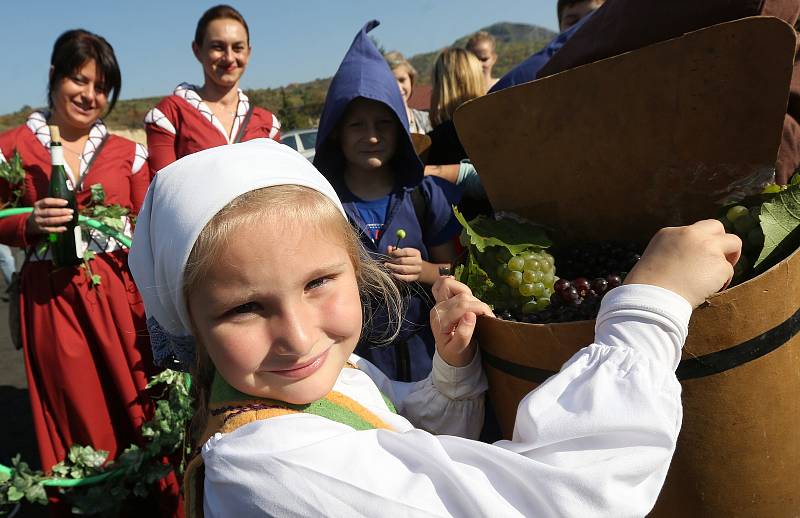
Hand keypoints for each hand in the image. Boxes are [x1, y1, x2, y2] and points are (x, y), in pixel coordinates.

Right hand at [27, 198, 72, 235]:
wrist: (30, 224)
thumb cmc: (42, 213)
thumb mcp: (43, 206)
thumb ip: (52, 204)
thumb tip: (67, 203)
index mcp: (38, 205)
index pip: (46, 201)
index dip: (56, 202)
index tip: (66, 202)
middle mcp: (37, 213)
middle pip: (49, 212)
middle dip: (61, 211)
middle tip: (71, 211)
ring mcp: (38, 221)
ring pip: (50, 220)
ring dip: (61, 219)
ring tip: (70, 217)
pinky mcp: (40, 229)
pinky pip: (49, 230)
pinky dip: (58, 229)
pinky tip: (65, 228)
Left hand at [385, 246, 422, 281]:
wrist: (418, 269)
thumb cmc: (408, 259)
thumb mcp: (403, 253)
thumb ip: (395, 250)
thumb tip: (389, 248)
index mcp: (416, 253)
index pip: (405, 252)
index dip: (396, 253)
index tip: (390, 254)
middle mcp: (418, 261)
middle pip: (403, 261)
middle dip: (392, 261)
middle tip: (386, 263)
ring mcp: (417, 270)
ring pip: (403, 269)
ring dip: (393, 268)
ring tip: (388, 267)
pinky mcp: (415, 277)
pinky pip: (405, 277)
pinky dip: (398, 276)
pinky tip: (392, 273)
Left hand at [430, 276, 493, 366]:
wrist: (450, 355)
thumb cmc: (456, 353)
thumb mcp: (460, 349)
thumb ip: (463, 335)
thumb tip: (470, 316)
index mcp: (441, 321)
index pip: (463, 306)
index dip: (479, 309)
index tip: (490, 318)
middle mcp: (438, 309)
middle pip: (461, 296)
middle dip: (477, 304)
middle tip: (486, 316)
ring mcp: (439, 303)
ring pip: (454, 286)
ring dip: (470, 295)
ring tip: (477, 309)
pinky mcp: (441, 300)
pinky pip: (442, 284)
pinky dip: (451, 281)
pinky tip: (458, 283)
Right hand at [624, 220, 741, 307]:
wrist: (653, 298)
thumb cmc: (648, 285)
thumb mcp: (656, 257)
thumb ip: (674, 251)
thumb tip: (689, 259)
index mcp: (670, 233)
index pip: (693, 230)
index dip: (699, 243)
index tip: (698, 256)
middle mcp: (691, 234)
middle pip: (717, 226)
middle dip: (721, 241)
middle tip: (721, 258)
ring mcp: (708, 247)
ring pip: (734, 243)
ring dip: (727, 259)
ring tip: (716, 278)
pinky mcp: (720, 265)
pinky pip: (728, 271)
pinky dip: (722, 281)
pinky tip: (708, 290)